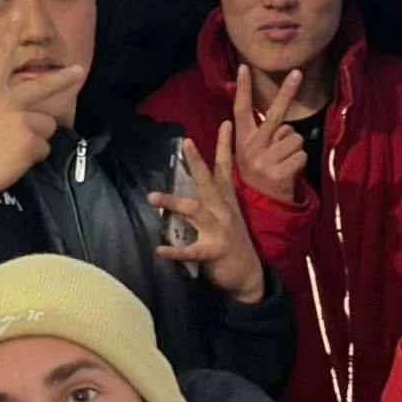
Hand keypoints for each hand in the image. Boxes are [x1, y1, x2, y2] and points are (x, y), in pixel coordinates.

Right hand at [0, 15, 85, 199]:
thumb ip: (0, 105)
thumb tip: (26, 112)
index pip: (0, 57)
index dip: (10, 35)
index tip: (19, 13)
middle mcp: (5, 98)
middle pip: (42, 85)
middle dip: (63, 79)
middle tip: (79, 71)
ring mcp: (19, 118)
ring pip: (46, 125)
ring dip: (35, 139)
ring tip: (11, 149)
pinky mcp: (30, 139)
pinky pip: (44, 147)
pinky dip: (33, 157)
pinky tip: (13, 160)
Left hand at [151, 125, 265, 303]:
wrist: (250, 277)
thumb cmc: (234, 246)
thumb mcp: (226, 219)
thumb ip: (209, 203)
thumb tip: (182, 193)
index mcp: (227, 202)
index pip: (225, 169)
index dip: (225, 146)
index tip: (225, 123)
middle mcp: (224, 211)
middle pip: (209, 181)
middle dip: (197, 162)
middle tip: (187, 142)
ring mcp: (220, 230)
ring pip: (195, 209)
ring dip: (173, 201)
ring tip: (152, 197)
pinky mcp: (215, 251)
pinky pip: (191, 250)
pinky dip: (174, 251)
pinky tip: (159, 249)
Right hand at [230, 65, 307, 202]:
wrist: (262, 208)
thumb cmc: (259, 176)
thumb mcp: (249, 155)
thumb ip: (260, 135)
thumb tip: (279, 121)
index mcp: (243, 142)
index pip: (241, 110)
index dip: (242, 89)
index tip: (244, 67)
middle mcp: (252, 149)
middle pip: (275, 115)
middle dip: (287, 92)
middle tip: (298, 72)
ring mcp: (265, 161)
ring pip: (295, 138)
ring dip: (295, 148)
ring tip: (285, 161)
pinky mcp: (280, 173)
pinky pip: (301, 154)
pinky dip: (300, 162)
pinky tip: (289, 171)